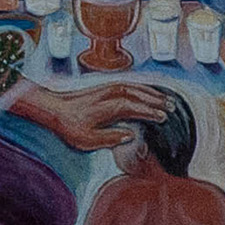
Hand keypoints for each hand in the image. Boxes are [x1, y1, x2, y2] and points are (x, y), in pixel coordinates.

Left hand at [18, 82, 170, 149]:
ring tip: (167, 100)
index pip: (133, 107)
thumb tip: (131, 136)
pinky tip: (150, 92)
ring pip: (135, 87)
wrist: (52, 108)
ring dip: (152, 92)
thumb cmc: (69, 126)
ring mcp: (107, 88)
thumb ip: (110, 138)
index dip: (149, 111)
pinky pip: (129, 84)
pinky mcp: (105, 86)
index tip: (163, 117)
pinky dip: (142, 87)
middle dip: (156, 100)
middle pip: (138, 94)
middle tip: (172, 107)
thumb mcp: (87, 140)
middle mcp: (108, 94)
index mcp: (106, 108)